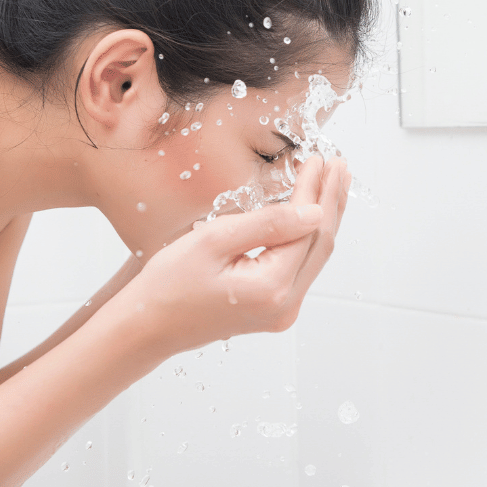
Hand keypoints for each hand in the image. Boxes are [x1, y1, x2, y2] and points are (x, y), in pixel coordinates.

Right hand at [126, 156, 349, 354]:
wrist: (147, 327)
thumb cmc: (169, 284)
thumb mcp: (212, 241)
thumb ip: (266, 224)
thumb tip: (313, 211)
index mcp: (271, 287)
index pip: (306, 229)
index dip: (314, 191)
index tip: (318, 159)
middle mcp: (284, 305)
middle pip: (320, 244)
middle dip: (330, 201)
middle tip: (339, 165)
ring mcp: (281, 312)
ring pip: (313, 257)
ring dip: (323, 218)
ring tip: (332, 183)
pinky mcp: (273, 311)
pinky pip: (299, 269)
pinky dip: (307, 238)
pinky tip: (310, 216)